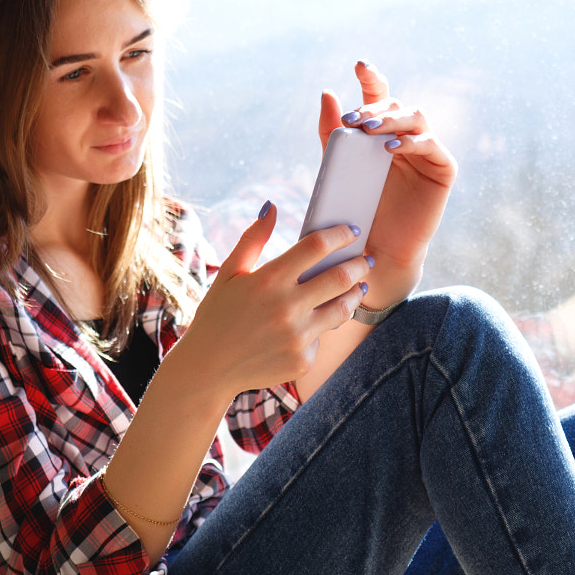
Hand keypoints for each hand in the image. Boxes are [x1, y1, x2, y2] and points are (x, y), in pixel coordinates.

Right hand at [175, 207, 373, 391]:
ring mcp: (296, 336)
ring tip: (360, 286)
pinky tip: (318, 322)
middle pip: (339, 277)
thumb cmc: (217, 314)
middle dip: (358, 264)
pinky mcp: (302, 360)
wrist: (208, 368)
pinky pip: (323, 337)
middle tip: (365, 260)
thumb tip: (271, 206)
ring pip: (342, 309)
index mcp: (268, 280)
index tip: (351, 232)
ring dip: (356, 294)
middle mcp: (286, 308)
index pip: (316, 247)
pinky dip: (323, 326)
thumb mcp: (229, 273)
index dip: (339, 235)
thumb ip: (253, 239)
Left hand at [324, 61, 454, 283]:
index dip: (373, 78)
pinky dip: (412, 142)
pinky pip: (432, 145)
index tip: (360, 66)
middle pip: (396, 105)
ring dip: (393, 120)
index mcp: (382, 133)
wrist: (376, 251)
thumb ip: (332, 133)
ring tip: (370, 131)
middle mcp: (406, 136)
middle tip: (354, 120)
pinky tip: (392, 148)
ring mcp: (427, 151)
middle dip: (375, 109)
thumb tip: (327, 92)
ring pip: (416, 118)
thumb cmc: (357, 211)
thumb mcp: (338, 168)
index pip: (380, 96)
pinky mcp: (443, 169)